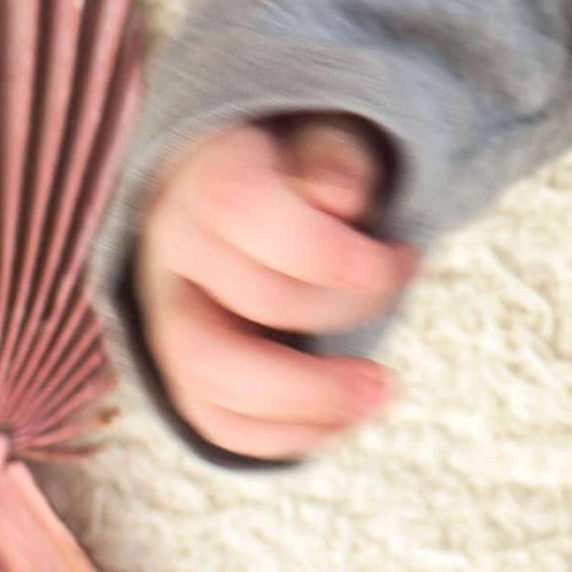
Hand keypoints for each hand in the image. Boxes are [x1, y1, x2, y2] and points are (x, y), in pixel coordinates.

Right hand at [131, 112, 416, 458]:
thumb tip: (341, 194)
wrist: (263, 174)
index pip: (240, 215)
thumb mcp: (329, 137)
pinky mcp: (182, 359)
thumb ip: (335, 158)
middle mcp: (172, 249)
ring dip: (303, 408)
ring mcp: (168, 311)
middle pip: (217, 332)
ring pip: (208, 383)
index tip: (402, 257)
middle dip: (311, 366)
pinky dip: (281, 434)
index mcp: (205, 176)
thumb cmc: (308, 159)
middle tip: (388, 373)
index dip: (324, 251)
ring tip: (379, 394)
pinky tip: (343, 421)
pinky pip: (213, 418)